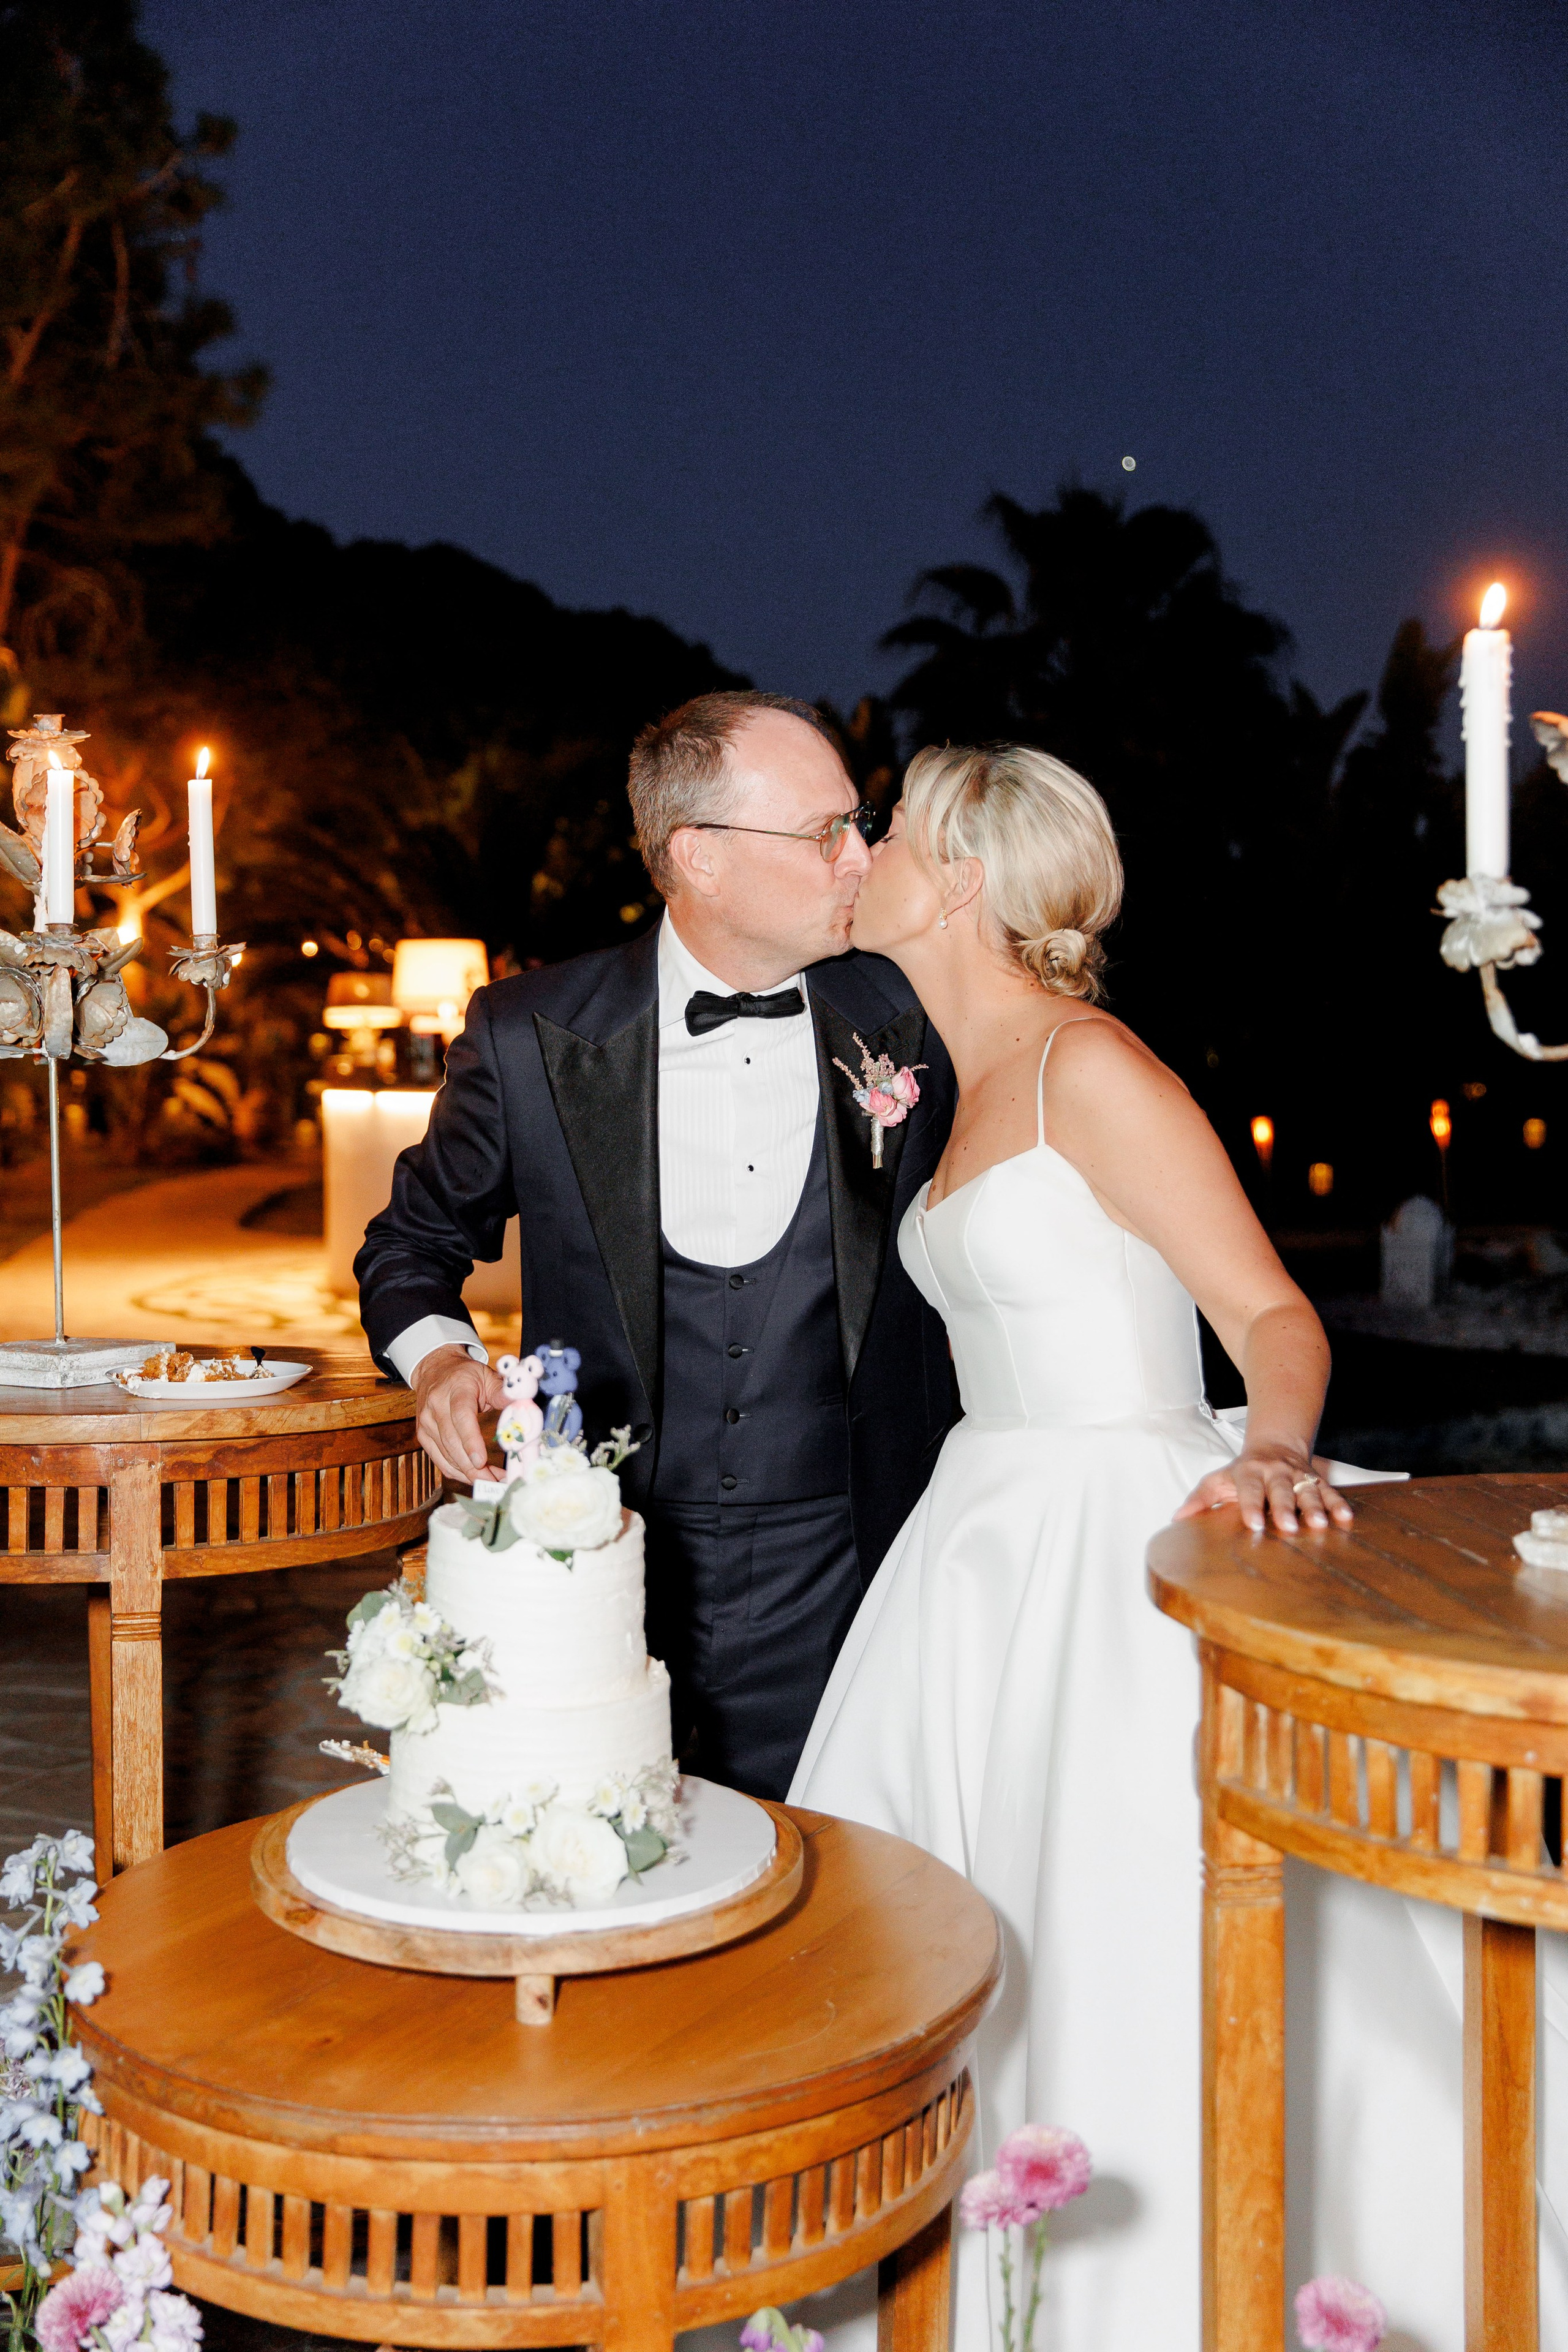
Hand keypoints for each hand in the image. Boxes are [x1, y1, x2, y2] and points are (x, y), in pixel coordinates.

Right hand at [412, 1345, 504, 1482]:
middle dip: (472, 1467)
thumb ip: (503, 1392)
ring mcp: (426, 1422)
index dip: (471, 1440)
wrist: (434, 1370)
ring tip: (491, 1481)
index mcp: (456, 1389)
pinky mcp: (423, 1435)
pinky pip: (439, 1460)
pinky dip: (456, 1472)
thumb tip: (523, 1404)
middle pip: (452, 1441)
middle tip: (495, 1481)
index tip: (481, 1461)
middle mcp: (436, 1406)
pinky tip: (474, 1477)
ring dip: (467, 1473)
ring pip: (445, 1455)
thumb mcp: (487, 1376)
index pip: (461, 1416)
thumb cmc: (466, 1375)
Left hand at [1172, 1447, 1354, 1536]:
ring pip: (1307, 1491)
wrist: (1276, 1446)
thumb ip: (1201, 1499)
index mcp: (1249, 1473)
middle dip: (1284, 1508)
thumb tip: (1177, 1517)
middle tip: (1288, 1526)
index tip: (1253, 1523)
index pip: (1249, 1489)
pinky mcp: (1317, 1481)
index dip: (1251, 1505)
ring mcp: (1298, 1476)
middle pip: (1280, 1490)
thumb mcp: (1219, 1480)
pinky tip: (1346, 1518)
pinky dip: (1338, 1504)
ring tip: (1320, 1524)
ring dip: (1314, 1507)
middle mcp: (1276, 1473)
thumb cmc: (1243, 1471)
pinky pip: (1329, 1492)